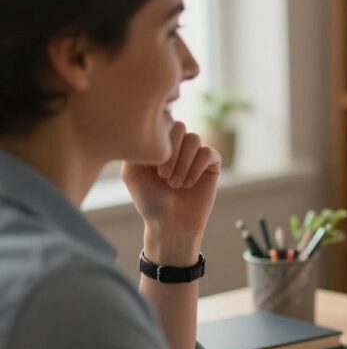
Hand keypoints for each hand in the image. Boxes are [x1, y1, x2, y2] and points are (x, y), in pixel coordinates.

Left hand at [122, 121, 220, 265]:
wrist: (170, 223)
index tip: (152, 169)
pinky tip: (188, 184)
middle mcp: (178, 146)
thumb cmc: (150, 201)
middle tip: (163, 176)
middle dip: (172, 152)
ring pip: (194, 139)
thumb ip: (136, 150)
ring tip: (175, 184)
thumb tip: (150, 131)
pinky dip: (196, 168)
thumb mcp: (132, 174)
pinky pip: (208, 152)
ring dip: (183, 162)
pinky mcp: (211, 164)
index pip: (162, 125)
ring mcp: (195, 154)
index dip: (159, 144)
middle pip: (180, 127)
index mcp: (160, 145)